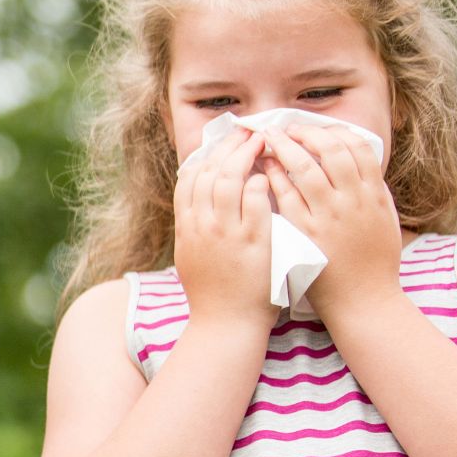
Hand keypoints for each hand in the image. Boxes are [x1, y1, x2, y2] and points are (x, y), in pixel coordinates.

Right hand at [173, 126, 277, 331]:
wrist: (225, 325)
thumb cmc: (214, 293)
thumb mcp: (193, 255)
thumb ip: (196, 226)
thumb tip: (202, 200)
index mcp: (186, 228)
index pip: (189, 178)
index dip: (207, 154)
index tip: (223, 141)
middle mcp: (201, 227)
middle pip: (208, 172)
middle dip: (229, 147)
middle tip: (248, 131)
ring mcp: (225, 234)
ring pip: (228, 181)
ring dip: (246, 157)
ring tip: (263, 142)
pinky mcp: (251, 243)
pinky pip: (255, 202)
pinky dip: (261, 183)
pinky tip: (270, 174)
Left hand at [261, 124, 404, 314]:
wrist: (363, 302)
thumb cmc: (375, 263)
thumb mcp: (385, 221)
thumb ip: (374, 191)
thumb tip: (363, 164)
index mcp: (374, 195)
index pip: (357, 147)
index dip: (333, 131)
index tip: (314, 127)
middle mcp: (353, 202)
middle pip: (331, 151)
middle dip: (306, 133)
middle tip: (285, 128)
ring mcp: (329, 218)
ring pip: (306, 170)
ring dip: (285, 149)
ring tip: (268, 141)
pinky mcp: (305, 236)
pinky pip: (286, 198)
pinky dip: (274, 179)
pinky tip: (262, 170)